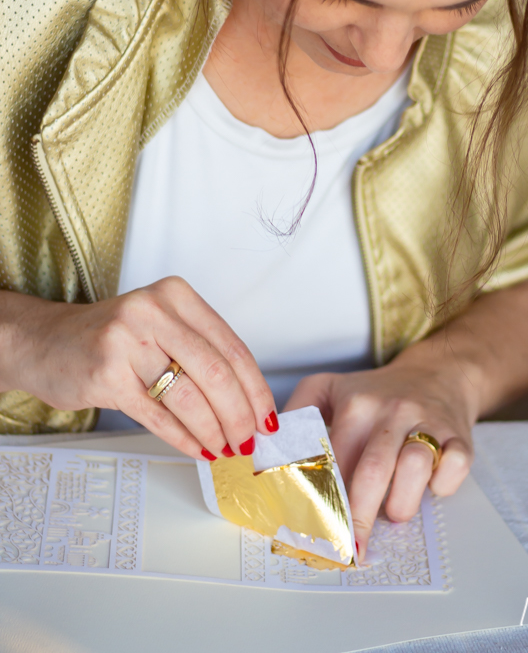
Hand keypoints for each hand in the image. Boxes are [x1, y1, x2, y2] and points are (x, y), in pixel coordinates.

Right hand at [2, 278, 277, 459]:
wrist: (46, 342)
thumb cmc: (112, 336)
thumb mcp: (160, 324)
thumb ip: (201, 350)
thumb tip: (247, 398)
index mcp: (176, 295)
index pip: (231, 345)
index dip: (255, 387)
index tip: (266, 414)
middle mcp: (152, 311)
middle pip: (215, 372)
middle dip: (239, 413)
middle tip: (248, 437)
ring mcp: (127, 342)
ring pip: (188, 397)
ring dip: (213, 430)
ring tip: (225, 447)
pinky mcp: (106, 375)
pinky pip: (156, 416)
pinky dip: (183, 438)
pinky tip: (197, 448)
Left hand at [284, 338, 478, 560]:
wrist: (437, 374)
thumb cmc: (377, 394)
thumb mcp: (329, 388)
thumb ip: (295, 415)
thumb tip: (262, 453)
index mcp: (355, 403)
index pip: (332, 458)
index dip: (321, 498)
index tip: (312, 530)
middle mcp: (391, 410)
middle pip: (372, 471)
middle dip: (358, 519)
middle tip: (349, 549)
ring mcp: (428, 422)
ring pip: (415, 468)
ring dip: (401, 503)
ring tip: (393, 512)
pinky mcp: (459, 436)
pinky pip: (454, 467)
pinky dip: (444, 485)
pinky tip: (431, 487)